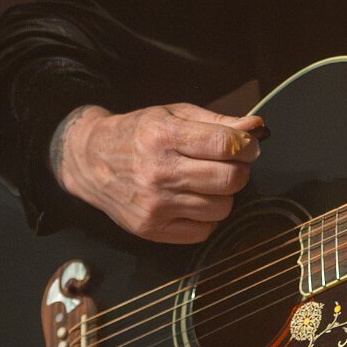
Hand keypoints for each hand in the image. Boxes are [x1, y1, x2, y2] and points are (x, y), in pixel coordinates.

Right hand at [52, 103, 263, 242]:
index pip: (226, 145)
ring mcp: (154, 204)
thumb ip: (219, 122)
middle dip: (239, 170)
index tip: (247, 146)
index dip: (247, 145)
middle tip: (229, 164)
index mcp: (164, 135)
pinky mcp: (151, 229)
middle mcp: (158, 172)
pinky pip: (204, 231)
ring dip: (222, 195)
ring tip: (206, 182)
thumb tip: (257, 127)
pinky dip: (206, 217)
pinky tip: (192, 200)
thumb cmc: (139, 134)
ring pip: (222, 208)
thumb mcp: (175, 115)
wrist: (90, 161)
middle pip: (230, 179)